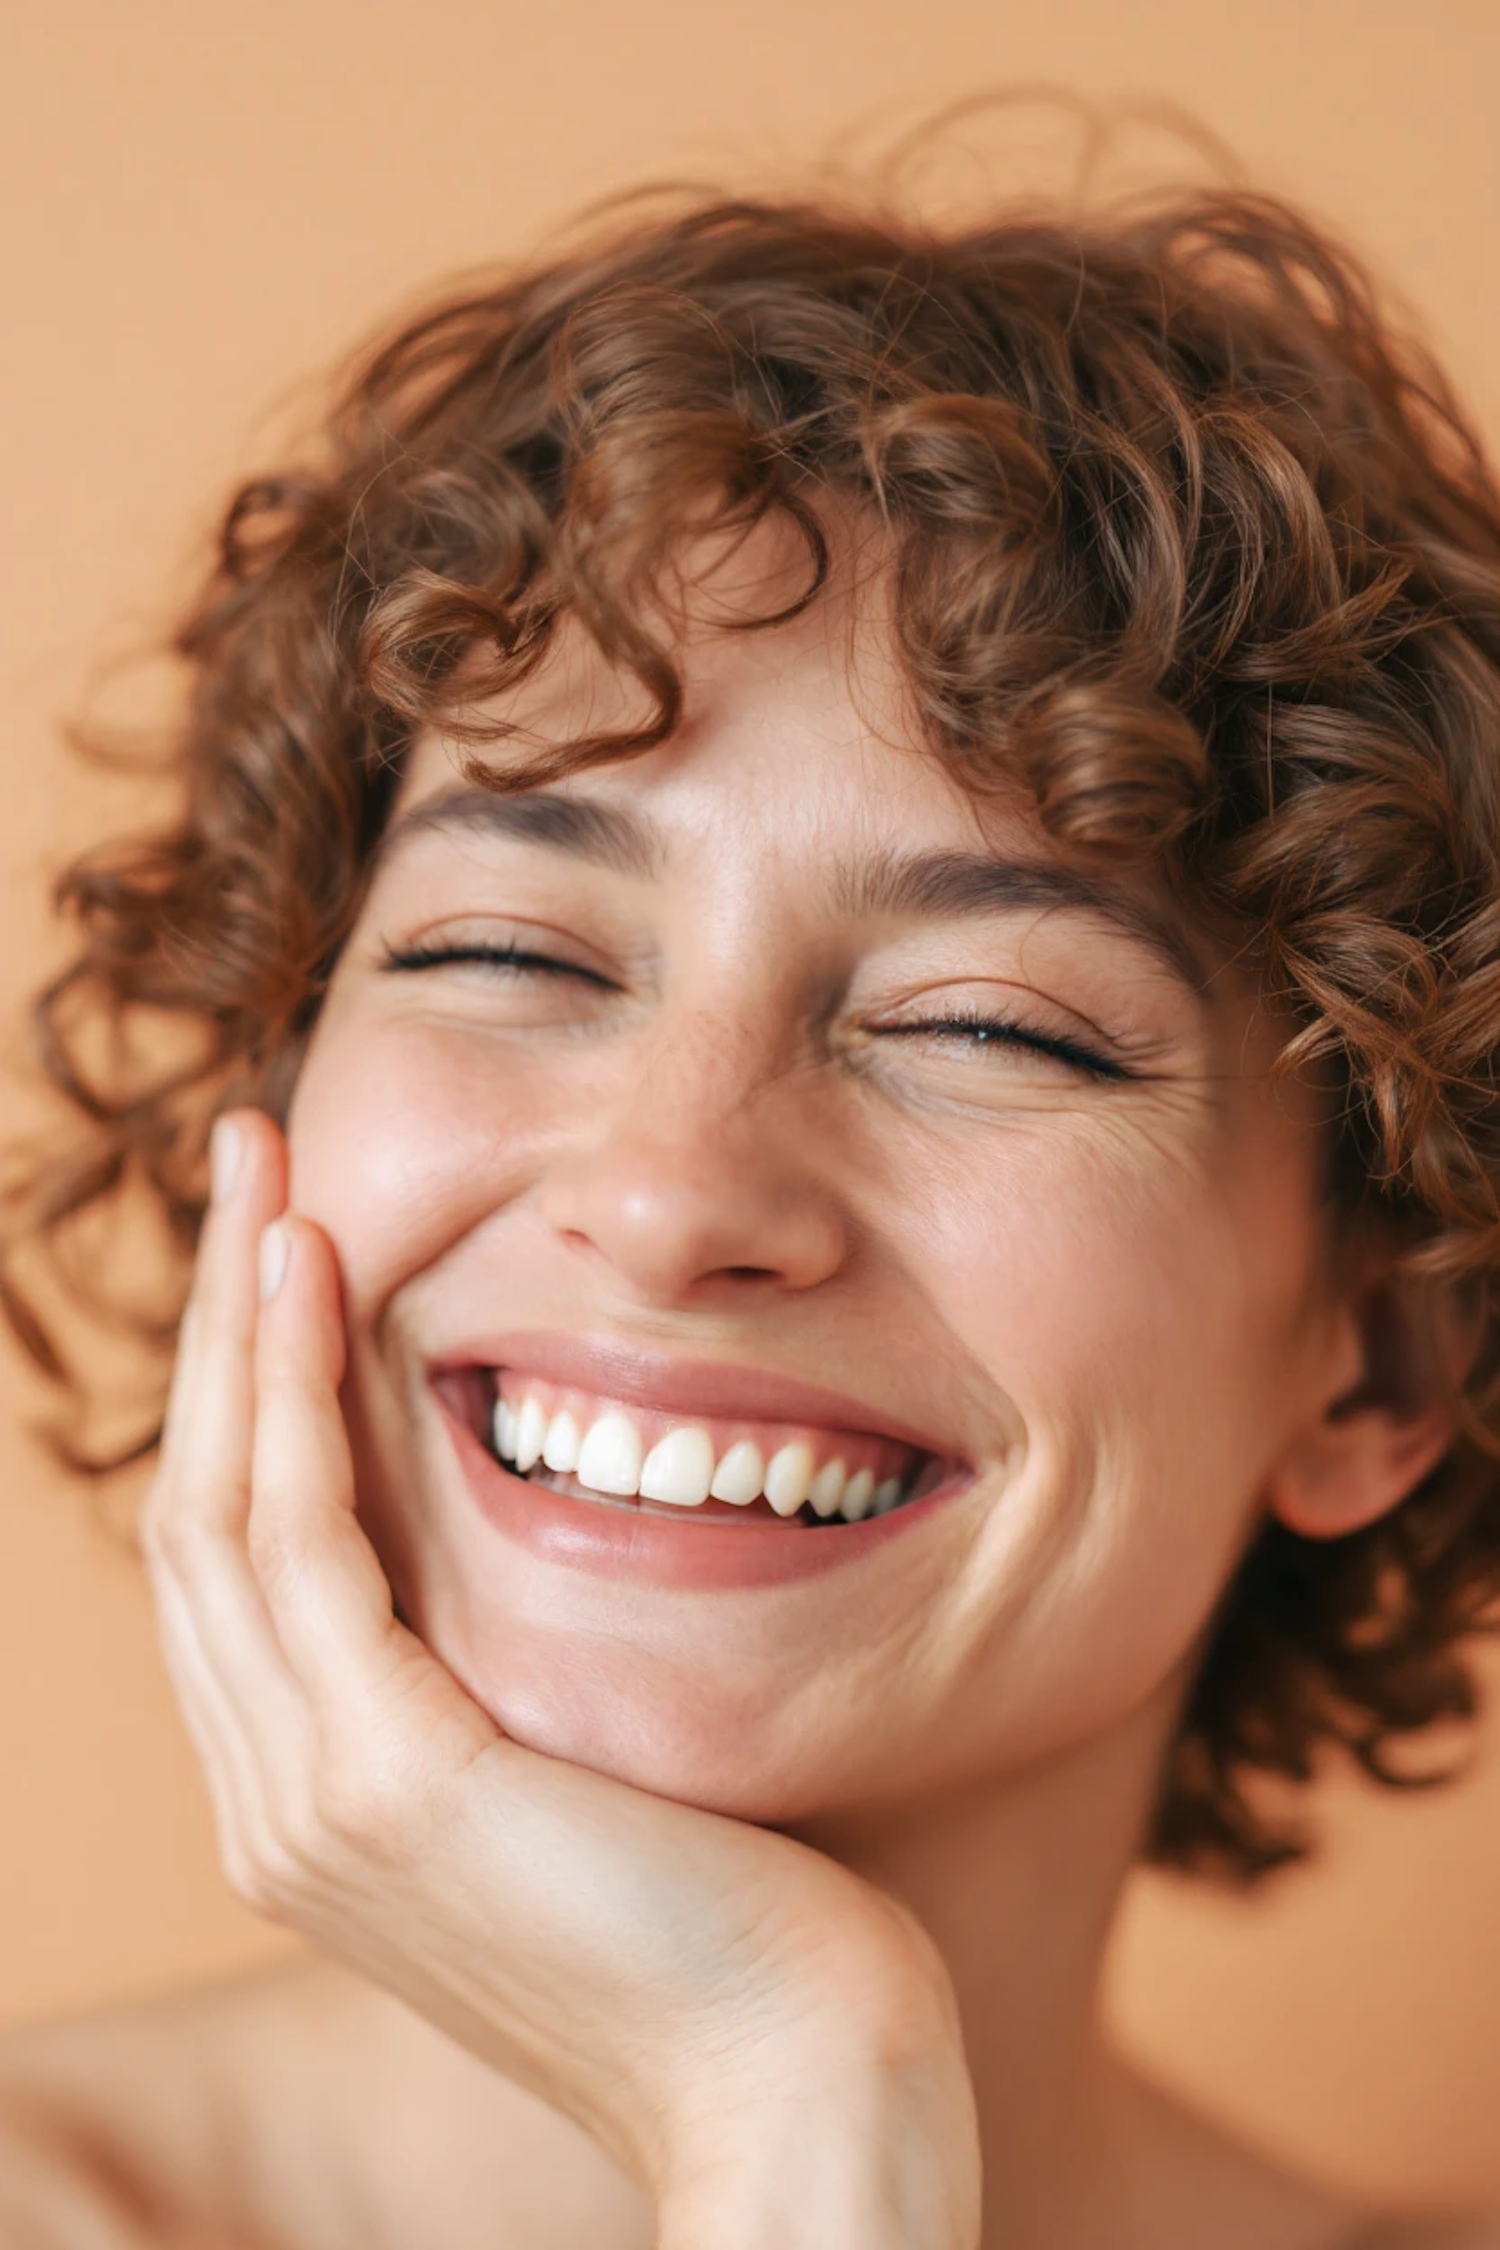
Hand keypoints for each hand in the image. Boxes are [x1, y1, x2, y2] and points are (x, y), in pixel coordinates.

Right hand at [142, 1108, 981, 2248]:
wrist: (797, 2083)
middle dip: (216, 1326)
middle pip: (205, 1513)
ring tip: (264, 1171)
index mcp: (323, 1799)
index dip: (248, 1388)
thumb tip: (537, 1524)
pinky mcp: (378, 1783)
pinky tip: (310, 1271)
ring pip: (225, 1506)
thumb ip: (511, 1672)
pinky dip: (288, 1394)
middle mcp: (278, 1803)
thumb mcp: (588, 1763)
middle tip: (249, 1160)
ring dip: (234, 1324)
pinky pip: (300, 1540)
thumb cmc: (742, 1917)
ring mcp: (309, 1804)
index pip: (251, 1555)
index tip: (287, 1242)